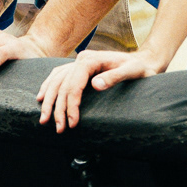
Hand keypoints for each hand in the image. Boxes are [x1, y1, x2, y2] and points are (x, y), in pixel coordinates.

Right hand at [36, 48, 163, 131]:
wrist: (144, 61)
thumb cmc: (139, 67)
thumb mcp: (131, 72)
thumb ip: (114, 77)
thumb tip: (94, 85)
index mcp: (90, 60)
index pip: (74, 84)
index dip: (71, 105)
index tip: (73, 122)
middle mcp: (81, 59)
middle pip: (62, 85)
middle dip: (58, 108)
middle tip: (58, 128)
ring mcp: (78, 62)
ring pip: (56, 82)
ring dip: (49, 101)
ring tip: (45, 120)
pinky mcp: (79, 67)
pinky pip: (58, 77)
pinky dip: (48, 87)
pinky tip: (41, 97)